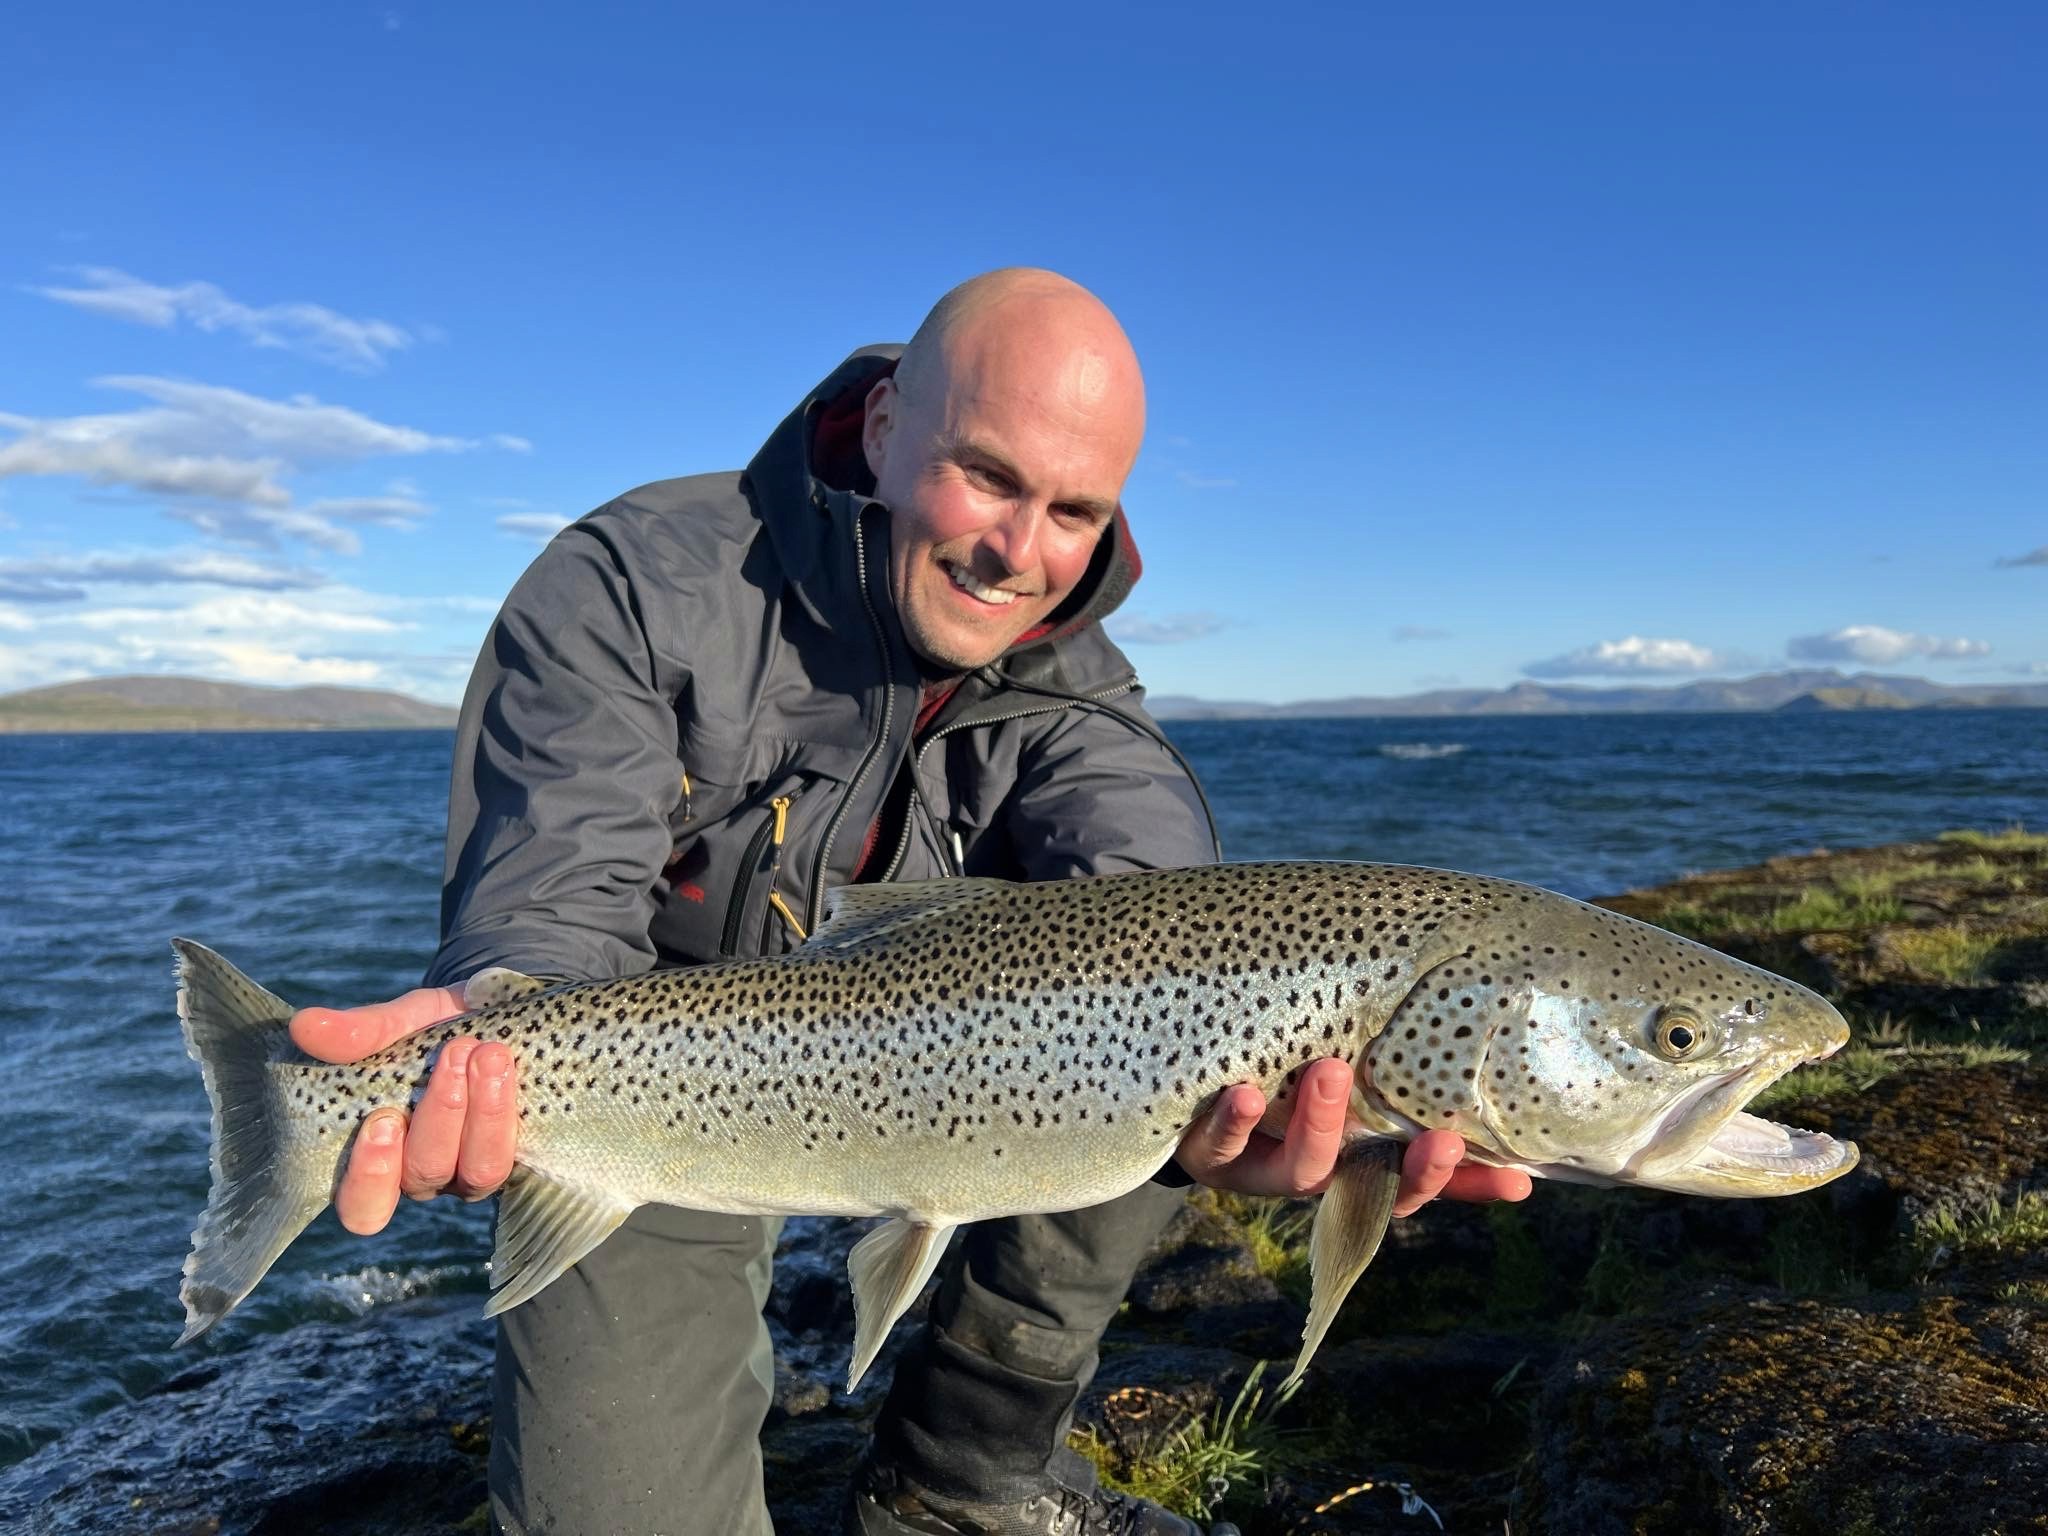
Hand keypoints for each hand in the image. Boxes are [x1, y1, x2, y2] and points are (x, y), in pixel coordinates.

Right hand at [288, 983, 518, 1235]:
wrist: (491, 1013)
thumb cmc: (429, 1030)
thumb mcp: (395, 1024)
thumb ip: (358, 1033)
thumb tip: (305, 1025)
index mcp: (381, 1158)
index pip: (364, 1205)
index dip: (369, 1177)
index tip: (382, 1120)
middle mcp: (428, 1172)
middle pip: (426, 1174)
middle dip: (439, 1116)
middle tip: (453, 1054)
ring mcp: (476, 1166)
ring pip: (481, 1169)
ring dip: (484, 1112)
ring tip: (488, 1053)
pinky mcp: (524, 1150)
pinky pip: (521, 1146)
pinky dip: (511, 1103)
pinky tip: (510, 1061)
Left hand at [1173, 1056, 1532, 1212]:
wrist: (1181, 1092)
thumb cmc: (1276, 1073)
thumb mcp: (1337, 1072)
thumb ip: (1384, 1065)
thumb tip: (1463, 1031)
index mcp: (1353, 1159)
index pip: (1421, 1181)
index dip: (1468, 1187)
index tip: (1517, 1183)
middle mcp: (1315, 1172)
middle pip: (1375, 1186)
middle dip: (1410, 1168)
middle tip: (1442, 1137)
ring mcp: (1262, 1169)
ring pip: (1299, 1170)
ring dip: (1321, 1127)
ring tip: (1331, 1074)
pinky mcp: (1208, 1153)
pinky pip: (1221, 1143)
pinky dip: (1233, 1122)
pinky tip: (1244, 1095)